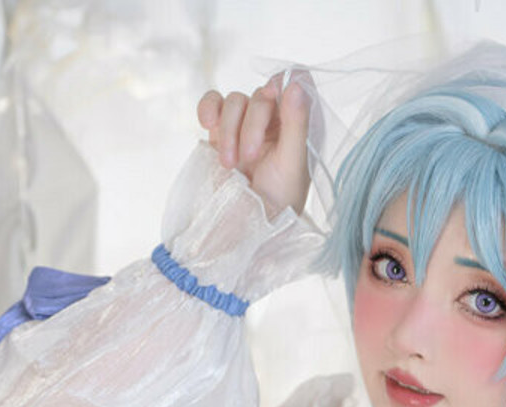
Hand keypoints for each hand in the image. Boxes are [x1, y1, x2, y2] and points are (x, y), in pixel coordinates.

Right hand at [196, 72, 312, 219]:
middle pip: (261, 94)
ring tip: (230, 165)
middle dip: (252, 125)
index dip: (283, 84)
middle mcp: (275, 119)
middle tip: (250, 158)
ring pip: (235, 101)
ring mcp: (246, 123)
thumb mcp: (292, 165)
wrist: (247, 225)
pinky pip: (213, 103)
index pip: (296, 82)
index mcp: (298, 124)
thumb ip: (296, 125)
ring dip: (229, 130)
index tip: (275, 100)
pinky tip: (207, 125)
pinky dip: (208, 109)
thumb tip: (296, 86)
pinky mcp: (222, 130)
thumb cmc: (278, 201)